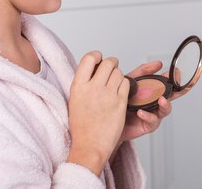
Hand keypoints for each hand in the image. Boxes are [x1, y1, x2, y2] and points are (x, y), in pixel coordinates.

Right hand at [67, 51, 128, 175]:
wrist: (89, 146)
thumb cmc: (81, 125)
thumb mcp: (75, 99)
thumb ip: (83, 82)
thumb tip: (94, 67)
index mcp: (78, 86)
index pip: (89, 58)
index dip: (97, 55)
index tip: (99, 59)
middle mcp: (92, 88)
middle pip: (108, 63)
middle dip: (112, 63)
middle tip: (111, 68)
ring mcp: (107, 95)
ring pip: (119, 72)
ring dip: (119, 75)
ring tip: (115, 83)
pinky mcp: (120, 103)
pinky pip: (126, 84)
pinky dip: (125, 85)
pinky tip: (120, 91)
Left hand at [117, 61, 178, 143]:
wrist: (108, 119)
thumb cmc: (120, 100)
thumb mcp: (129, 82)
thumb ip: (142, 72)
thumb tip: (158, 64)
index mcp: (153, 91)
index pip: (166, 84)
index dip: (173, 78)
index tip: (176, 72)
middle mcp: (155, 103)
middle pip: (171, 97)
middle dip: (177, 91)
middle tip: (178, 86)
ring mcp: (153, 114)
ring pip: (165, 110)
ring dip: (165, 104)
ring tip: (161, 100)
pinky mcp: (147, 125)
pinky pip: (152, 121)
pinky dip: (148, 116)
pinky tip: (141, 112)